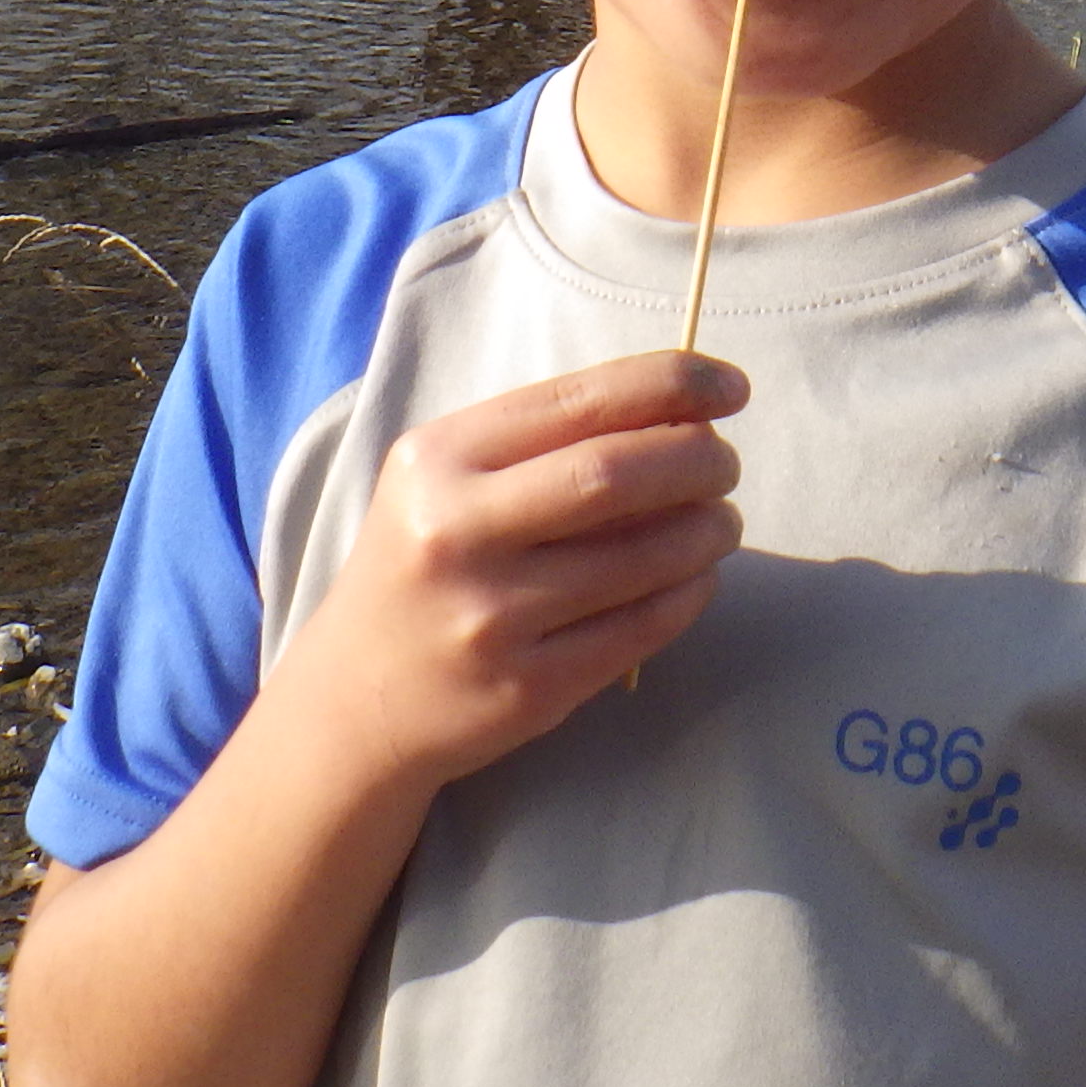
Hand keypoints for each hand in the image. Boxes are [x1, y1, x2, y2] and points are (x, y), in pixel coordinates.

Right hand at [279, 351, 745, 788]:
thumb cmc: (423, 566)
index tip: (730, 388)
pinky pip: (638, 630)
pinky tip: (696, 578)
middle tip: (726, 464)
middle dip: (697, 460)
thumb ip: (542, 442)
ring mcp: (490, 617)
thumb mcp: (445, 481)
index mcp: (438, 459)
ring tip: (721, 521)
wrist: (354, 701)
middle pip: (614, 475)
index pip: (579, 400)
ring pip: (639, 558)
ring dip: (707, 531)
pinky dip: (687, 595)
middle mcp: (455, 532)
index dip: (672, 385)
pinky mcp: (525, 688)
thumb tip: (682, 410)